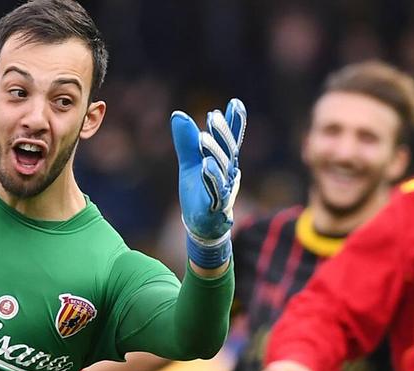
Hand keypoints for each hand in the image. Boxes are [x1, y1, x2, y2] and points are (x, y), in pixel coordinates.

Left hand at [170, 98, 245, 270]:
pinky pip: (216, 190)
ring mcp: (224, 190)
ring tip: (203, 138)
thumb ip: (186, 141)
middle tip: (213, 116)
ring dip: (214, 152)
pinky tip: (205, 165)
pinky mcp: (216, 206)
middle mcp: (229, 173)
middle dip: (222, 133)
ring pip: (222, 169)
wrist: (200, 225)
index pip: (232, 139)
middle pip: (228, 150)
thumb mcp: (189, 163)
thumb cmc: (198, 192)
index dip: (235, 122)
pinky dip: (211, 177)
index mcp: (225, 162)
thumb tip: (177, 114)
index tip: (235, 103)